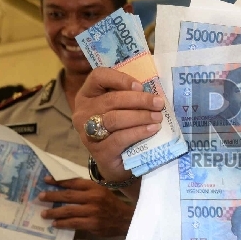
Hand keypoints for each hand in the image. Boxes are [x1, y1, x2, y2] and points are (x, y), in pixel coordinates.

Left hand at [39, 177, 132, 236]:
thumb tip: (64, 189)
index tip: (46, 180)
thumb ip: (85, 190)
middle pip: (68, 196)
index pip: (73, 182)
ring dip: (54, 212)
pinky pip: (74, 223)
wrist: (125, 219)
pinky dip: (63, 223)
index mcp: (94, 187)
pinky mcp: (92, 224)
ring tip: (44, 214)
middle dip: (52, 196)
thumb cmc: (110, 204)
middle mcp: (93, 198)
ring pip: (69, 211)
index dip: (58, 181)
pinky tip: (55, 224)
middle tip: (40, 197)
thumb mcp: (100, 191)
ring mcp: (92, 211)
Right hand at [72, 67, 164, 181]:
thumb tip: (151, 90)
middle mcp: (83, 112)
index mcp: (87, 95)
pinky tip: (152, 130)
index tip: (140, 86)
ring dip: (140, 116)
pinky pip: (120, 138)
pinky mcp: (98, 151)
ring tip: (158, 117)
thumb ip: (129, 95)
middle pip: (111, 99)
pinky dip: (138, 132)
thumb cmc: (121, 128)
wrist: (118, 162)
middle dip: (139, 100)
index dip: (120, 79)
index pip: (98, 77)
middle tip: (158, 103)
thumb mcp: (121, 108)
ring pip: (115, 119)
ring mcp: (87, 133)